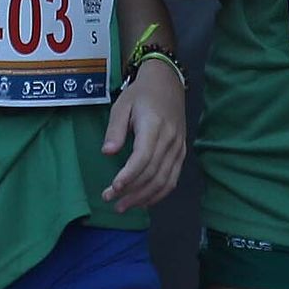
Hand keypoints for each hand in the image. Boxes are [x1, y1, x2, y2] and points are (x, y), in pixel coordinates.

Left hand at [101, 56, 184, 210]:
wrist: (167, 82)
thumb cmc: (141, 94)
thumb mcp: (121, 105)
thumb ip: (115, 129)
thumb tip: (107, 153)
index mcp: (154, 126)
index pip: (143, 157)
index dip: (129, 176)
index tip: (113, 188)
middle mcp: (169, 139)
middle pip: (152, 173)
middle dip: (131, 192)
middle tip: (111, 201)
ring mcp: (178, 148)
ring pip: (163, 180)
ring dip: (143, 197)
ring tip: (124, 206)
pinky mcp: (181, 152)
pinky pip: (172, 179)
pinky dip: (159, 194)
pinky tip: (144, 202)